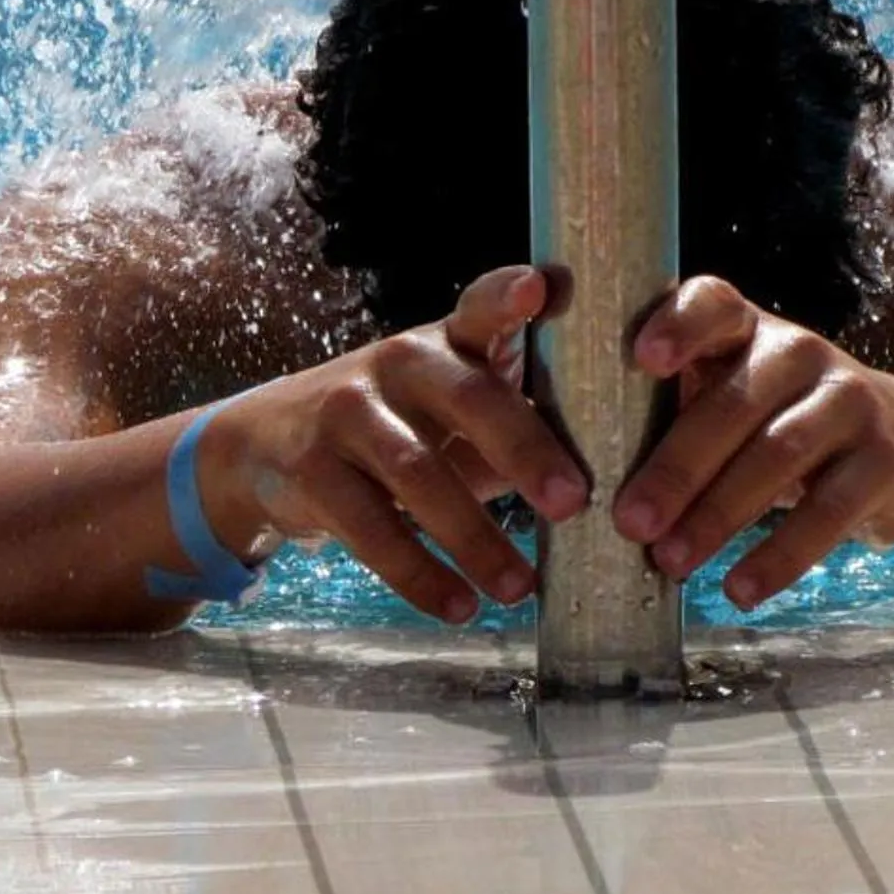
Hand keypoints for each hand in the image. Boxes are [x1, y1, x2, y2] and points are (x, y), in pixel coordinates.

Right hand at [201, 265, 589, 623]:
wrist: (268, 443)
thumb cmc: (400, 425)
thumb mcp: (452, 405)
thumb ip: (520, 420)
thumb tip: (625, 476)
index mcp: (445, 340)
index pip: (480, 305)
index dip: (508, 295)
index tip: (541, 288)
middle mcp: (397, 362)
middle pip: (467, 396)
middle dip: (524, 449)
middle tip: (574, 503)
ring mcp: (347, 412)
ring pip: (418, 474)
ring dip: (475, 538)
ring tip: (522, 588)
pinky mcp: (311, 469)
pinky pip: (371, 530)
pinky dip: (420, 575)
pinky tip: (460, 606)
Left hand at [612, 277, 893, 609]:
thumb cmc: (777, 420)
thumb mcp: (731, 393)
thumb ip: (666, 410)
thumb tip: (569, 477)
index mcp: (746, 328)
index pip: (714, 304)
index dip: (681, 325)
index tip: (644, 358)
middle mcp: (800, 350)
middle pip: (735, 402)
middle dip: (678, 466)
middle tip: (630, 522)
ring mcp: (848, 400)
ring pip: (779, 455)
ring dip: (719, 514)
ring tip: (671, 562)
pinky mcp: (883, 458)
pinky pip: (830, 510)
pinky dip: (782, 555)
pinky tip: (740, 589)